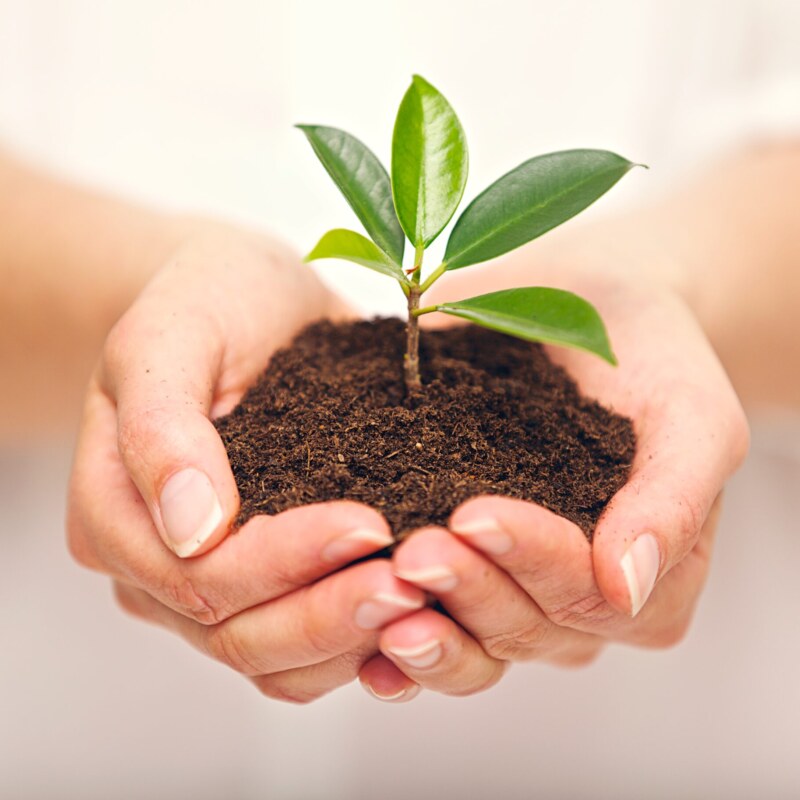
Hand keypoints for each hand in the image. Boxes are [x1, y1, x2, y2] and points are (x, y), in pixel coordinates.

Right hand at [67, 223, 425, 701]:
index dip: (280, 561)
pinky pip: (307, 646)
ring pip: (274, 660)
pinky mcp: (267, 582)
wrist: (245, 298)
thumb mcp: (170, 335)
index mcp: (114, 512)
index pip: (195, 573)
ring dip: (351, 638)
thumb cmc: (204, 301)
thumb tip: (190, 528)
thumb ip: (162, 425)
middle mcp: (155, 566)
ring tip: (424, 598)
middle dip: (327, 611)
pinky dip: (359, 639)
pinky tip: (415, 606)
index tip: (367, 521)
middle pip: (235, 634)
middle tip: (412, 580)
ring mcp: (210, 585)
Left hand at [357, 267, 748, 699]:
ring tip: (381, 586)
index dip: (532, 560)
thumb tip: (629, 588)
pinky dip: (391, 640)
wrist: (590, 310)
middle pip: (522, 626)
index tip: (475, 514)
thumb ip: (674, 499)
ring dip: (426, 621)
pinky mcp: (462, 571)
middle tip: (414, 551)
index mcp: (644, 584)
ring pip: (471, 640)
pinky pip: (428, 622)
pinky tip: (359, 635)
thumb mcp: (690, 414)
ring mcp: (514, 594)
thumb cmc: (651, 359)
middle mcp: (576, 605)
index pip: (587, 594)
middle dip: (468, 590)